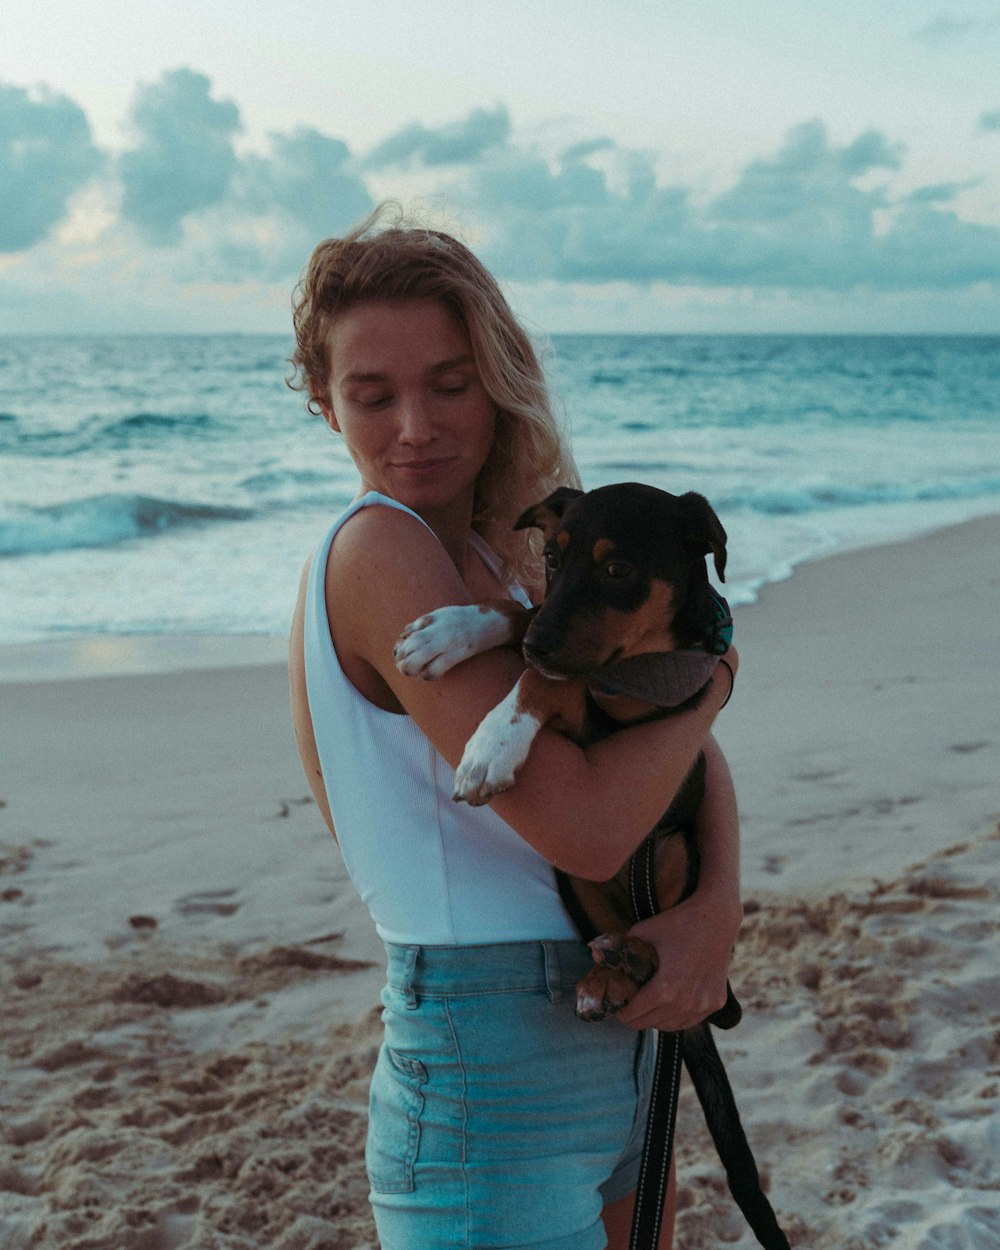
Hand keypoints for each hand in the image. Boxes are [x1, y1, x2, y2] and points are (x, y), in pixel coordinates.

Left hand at [612, 890, 741, 1032]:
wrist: (717, 918)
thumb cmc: (678, 923)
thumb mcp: (643, 931)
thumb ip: (618, 947)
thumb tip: (592, 952)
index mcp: (664, 989)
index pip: (633, 1015)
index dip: (621, 1011)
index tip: (617, 1004)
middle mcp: (684, 1003)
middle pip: (649, 1024)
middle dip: (635, 1015)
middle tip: (630, 1004)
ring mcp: (702, 1006)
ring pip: (669, 1026)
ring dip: (655, 1019)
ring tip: (647, 1005)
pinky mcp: (715, 1003)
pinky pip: (689, 1021)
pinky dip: (676, 1018)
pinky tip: (669, 1005)